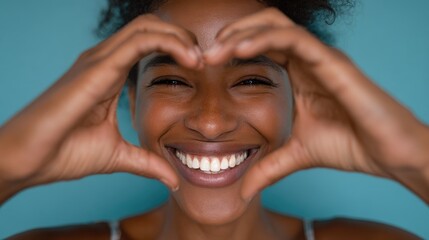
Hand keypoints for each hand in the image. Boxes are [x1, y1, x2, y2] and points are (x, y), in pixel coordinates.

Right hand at [0, 14, 201, 200]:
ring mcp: (98, 59)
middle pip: (150, 27)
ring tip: (201, 59)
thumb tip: (173, 180)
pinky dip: (169, 43)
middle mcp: (103, 59)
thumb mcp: (117, 156)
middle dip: (182, 37)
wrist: (28, 160)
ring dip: (180, 37)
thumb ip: (146, 162)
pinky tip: (190, 60)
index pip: (148, 43)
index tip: (200, 68)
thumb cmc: (64, 153)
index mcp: (108, 74)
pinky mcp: (96, 67)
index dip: (177, 49)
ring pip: (147, 27)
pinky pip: (139, 41)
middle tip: (205, 59)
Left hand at [203, 8, 428, 202]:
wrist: (389, 154)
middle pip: (265, 26)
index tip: (206, 64)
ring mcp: (321, 57)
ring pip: (276, 26)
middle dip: (231, 34)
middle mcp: (309, 59)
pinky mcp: (332, 62)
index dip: (233, 48)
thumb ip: (269, 168)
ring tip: (215, 50)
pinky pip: (294, 39)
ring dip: (242, 33)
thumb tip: (242, 192)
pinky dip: (264, 39)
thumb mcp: (296, 155)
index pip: (262, 45)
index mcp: (300, 72)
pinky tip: (240, 49)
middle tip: (204, 54)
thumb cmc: (350, 145)